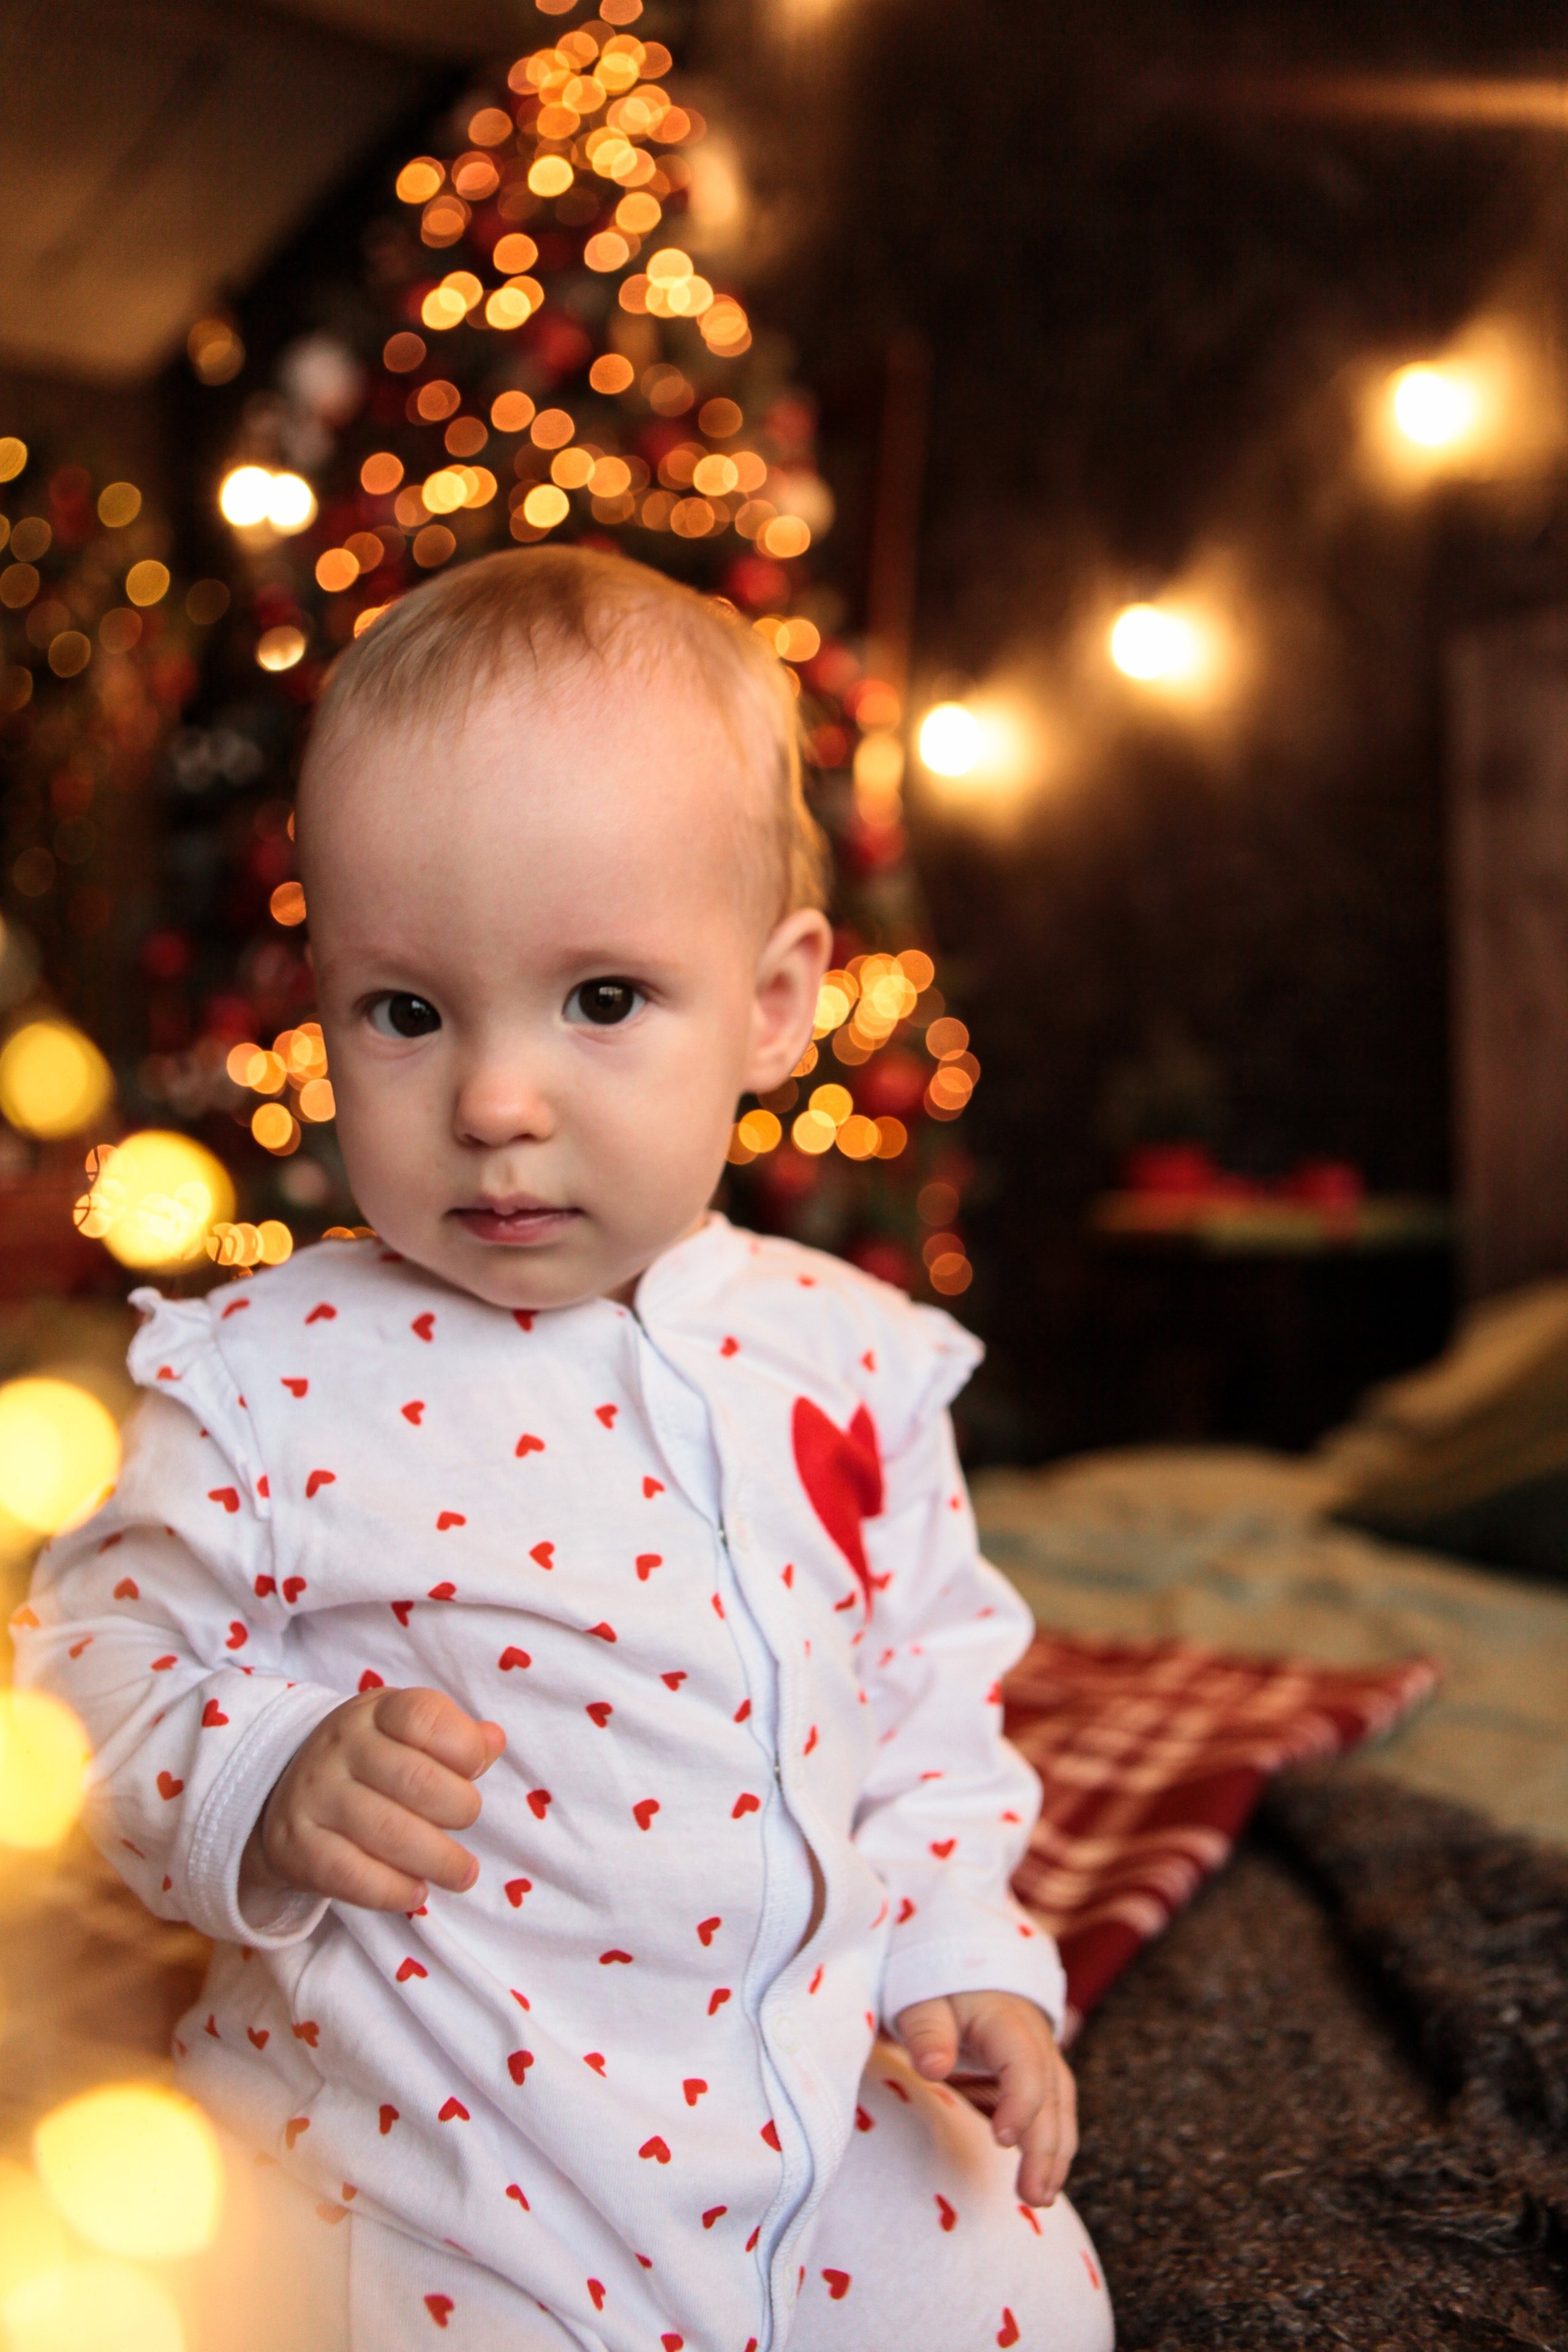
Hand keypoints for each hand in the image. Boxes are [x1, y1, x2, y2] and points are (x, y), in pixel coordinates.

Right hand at [240, 1686, 504, 1914]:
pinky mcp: (296, 1846)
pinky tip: (417, 1893)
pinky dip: (393, 1890)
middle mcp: (340, 1746)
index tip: (473, 1772)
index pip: (424, 1717)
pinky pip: (351, 1874)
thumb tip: (494, 1741)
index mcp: (376, 1711)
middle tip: (468, 1824)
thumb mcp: (407, 1736)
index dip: (464, 1748)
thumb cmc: (369, 1765)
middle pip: (417, 1780)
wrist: (284, 1797)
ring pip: (388, 1832)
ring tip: (462, 1873)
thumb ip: (455, 1738)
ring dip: (438, 1860)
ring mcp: (314, 1795)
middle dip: (459, 1809)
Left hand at [894, 1989, 1077, 2205]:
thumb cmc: (937, 1984)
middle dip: (1045, 2147)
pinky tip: (1045, 2179)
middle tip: (1032, 2195)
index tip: (1002, 2139)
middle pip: (1051, 2095)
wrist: (960, 1960)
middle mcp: (1036, 2039)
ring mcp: (1042, 2055)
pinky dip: (1053, 2144)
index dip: (1020, 2103)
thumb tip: (934, 2068)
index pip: (1025, 2065)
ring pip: (1061, 2106)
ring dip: (1055, 2153)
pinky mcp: (1038, 2072)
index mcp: (1007, 2019)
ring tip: (1042, 2197)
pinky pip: (1055, 2109)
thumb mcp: (922, 1999)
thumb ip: (928, 2032)